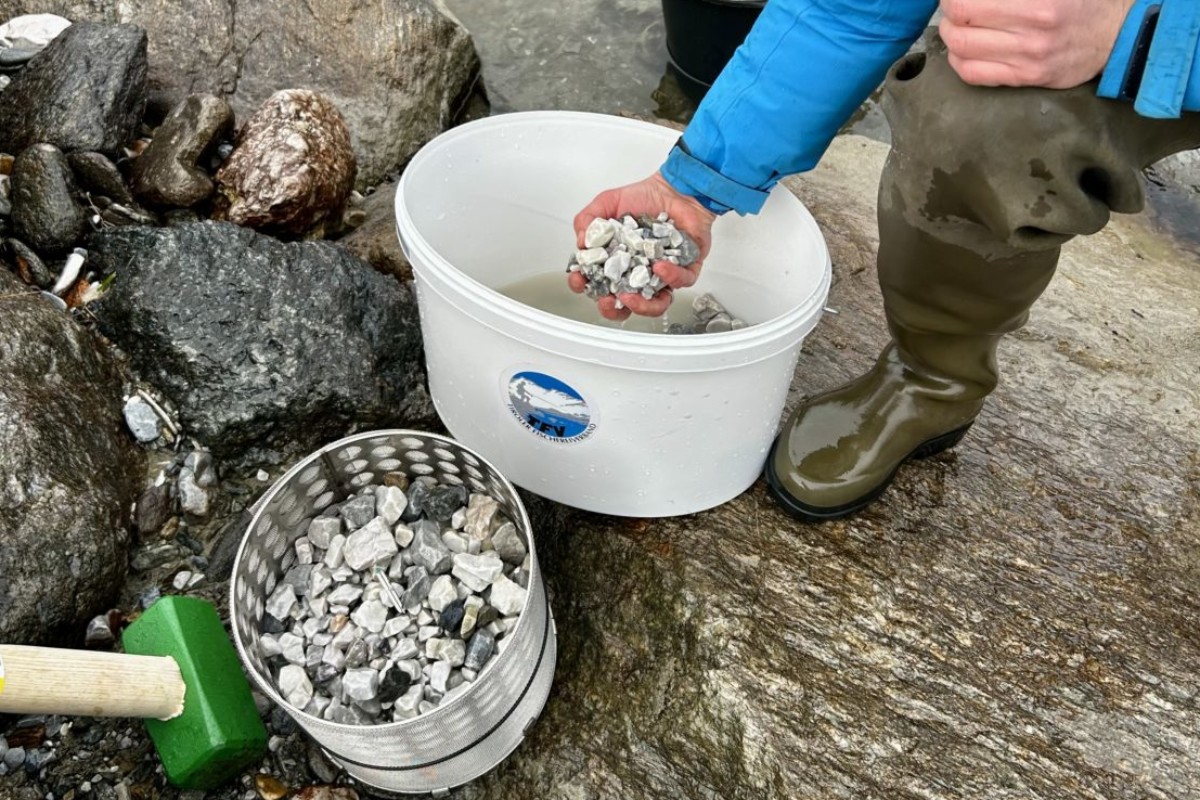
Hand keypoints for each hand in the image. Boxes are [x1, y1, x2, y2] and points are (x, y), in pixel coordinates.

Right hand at [570, 172, 716, 320]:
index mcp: (617, 262)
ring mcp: (661, 275)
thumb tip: (581, 242)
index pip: (597, 283)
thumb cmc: (643, 197)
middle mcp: (638, 273)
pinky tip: (659, 266)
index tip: (580, 280)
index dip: (585, 286)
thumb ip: (588, 220)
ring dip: (641, 306)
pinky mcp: (685, 270)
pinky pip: (681, 282)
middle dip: (612, 308)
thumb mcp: (607, 203)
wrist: (674, 188)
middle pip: (623, 304)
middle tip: (607, 300)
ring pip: (654, 304)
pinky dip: (670, 277)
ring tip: (632, 297)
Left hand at [939, 0, 1134, 88]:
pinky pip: (974, 75)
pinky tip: (963, 50)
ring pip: (961, 51)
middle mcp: (1031, 30)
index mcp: (1037, 1)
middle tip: (952, 7)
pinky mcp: (1027, 78)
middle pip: (959, 25)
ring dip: (950, 36)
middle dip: (947, 14)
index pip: (967, 2)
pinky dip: (959, 60)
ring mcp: (1028, 58)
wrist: (1119, 33)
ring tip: (956, 26)